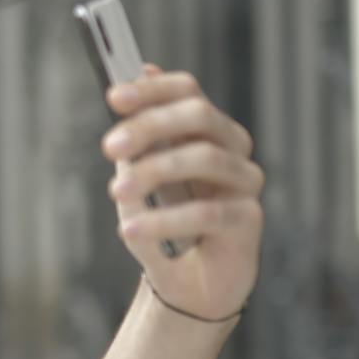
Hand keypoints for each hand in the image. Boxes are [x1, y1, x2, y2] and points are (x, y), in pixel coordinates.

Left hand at [102, 66, 262, 321]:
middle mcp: (232, 148)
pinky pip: (208, 212)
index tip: (113, 97)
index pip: (188, 91)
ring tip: (117, 193)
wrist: (186, 285)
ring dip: (153, 172)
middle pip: (200, 115)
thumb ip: (136, 138)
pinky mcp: (249, 219)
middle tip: (110, 147)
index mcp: (205, 131)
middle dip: (150, 126)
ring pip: (205, 158)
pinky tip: (130, 230)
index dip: (153, 90)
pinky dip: (164, 220)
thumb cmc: (162, 225)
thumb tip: (138, 74)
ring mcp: (245, 182)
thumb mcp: (137, 179)